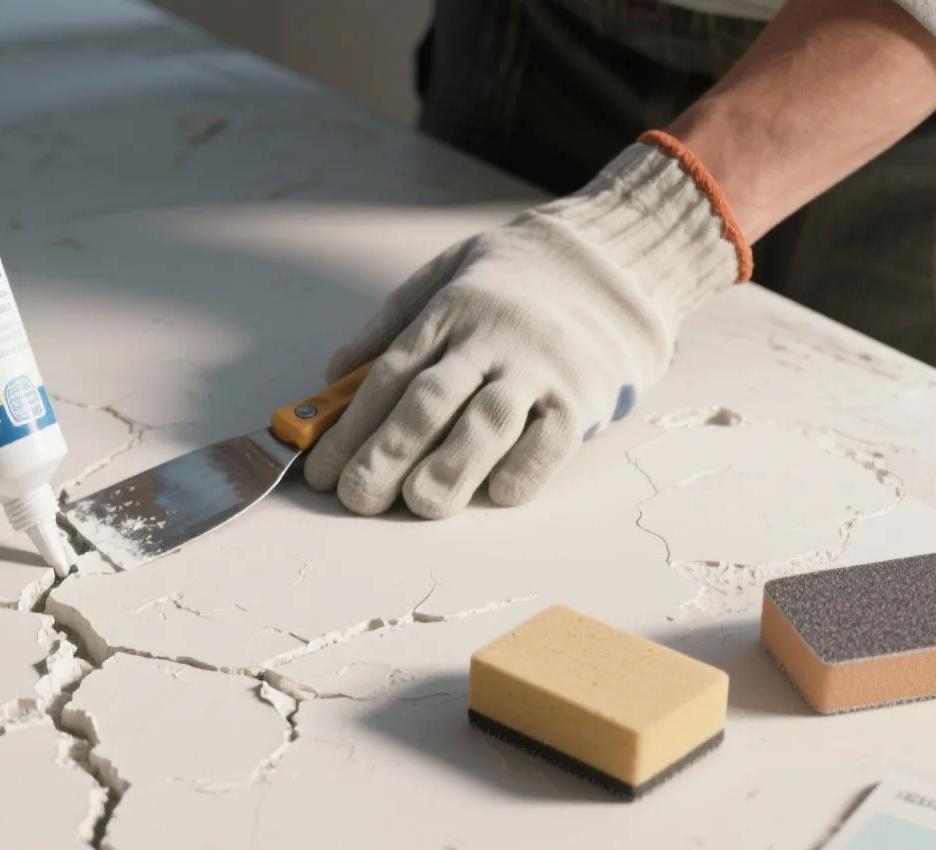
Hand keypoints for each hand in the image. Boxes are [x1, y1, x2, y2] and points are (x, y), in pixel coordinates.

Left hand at [303, 139, 745, 517]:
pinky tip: (492, 494)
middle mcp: (491, 338)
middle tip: (355, 498)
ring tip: (418, 505)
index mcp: (449, 310)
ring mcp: (539, 367)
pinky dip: (522, 471)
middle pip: (429, 403)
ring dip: (449, 470)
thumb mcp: (443, 275)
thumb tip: (331, 377)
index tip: (320, 471)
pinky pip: (550, 441)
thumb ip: (388, 325)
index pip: (387, 376)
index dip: (349, 428)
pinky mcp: (582, 395)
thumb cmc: (514, 279)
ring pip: (486, 423)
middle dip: (386, 455)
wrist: (615, 258)